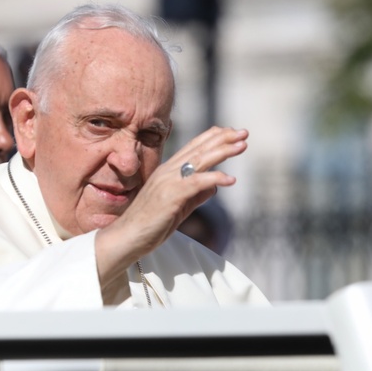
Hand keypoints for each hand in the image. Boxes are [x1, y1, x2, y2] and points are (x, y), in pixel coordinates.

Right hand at [95, 126, 247, 299]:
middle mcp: (168, 171)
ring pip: (200, 160)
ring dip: (223, 151)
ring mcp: (168, 182)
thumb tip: (215, 187)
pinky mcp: (170, 195)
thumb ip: (196, 195)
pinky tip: (231, 179)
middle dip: (223, 139)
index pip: (193, 147)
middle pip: (199, 149)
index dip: (213, 138)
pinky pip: (196, 183)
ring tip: (242, 145)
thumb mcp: (179, 207)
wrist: (127, 237)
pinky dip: (215, 178)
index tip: (232, 133)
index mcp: (168, 171)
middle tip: (244, 132)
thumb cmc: (150, 224)